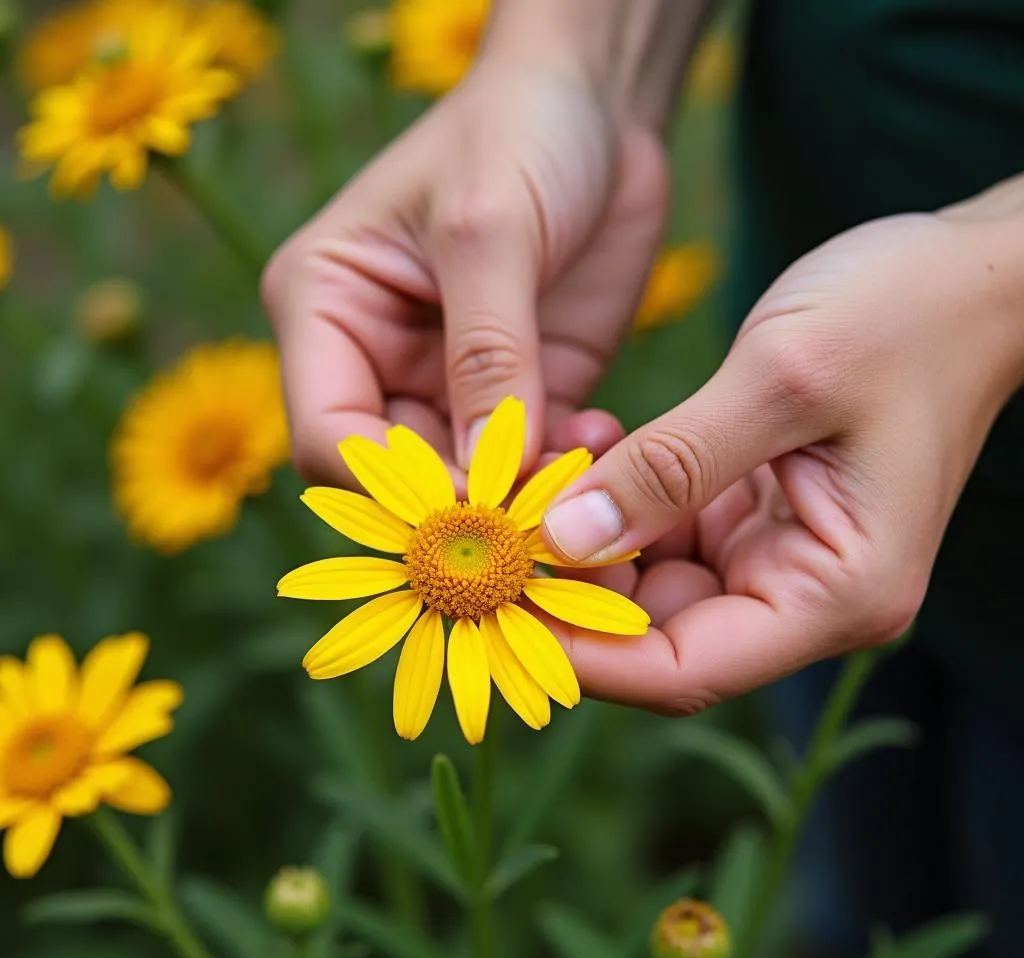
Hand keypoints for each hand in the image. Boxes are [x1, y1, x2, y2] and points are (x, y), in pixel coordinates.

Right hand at [261, 60, 668, 482]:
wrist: (596, 103)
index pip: (327, 437)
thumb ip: (486, 353)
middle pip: (396, 476)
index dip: (390, 488)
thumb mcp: (490, 229)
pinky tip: (601, 438)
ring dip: (521, 495)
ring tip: (582, 475)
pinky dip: (562, 470)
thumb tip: (492, 472)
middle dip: (463, 505)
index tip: (470, 508)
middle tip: (535, 517)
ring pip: (467, 482)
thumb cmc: (516, 130)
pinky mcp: (520, 391)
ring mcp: (450, 381)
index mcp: (325, 310)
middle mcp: (376, 358)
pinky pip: (530, 461)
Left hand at [541, 210, 1023, 712]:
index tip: (494, 610)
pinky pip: (663, 534)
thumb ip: (670, 468)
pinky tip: (576, 456)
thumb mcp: (781, 378)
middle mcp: (806, 593)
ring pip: (650, 586)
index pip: (684, 667)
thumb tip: (563, 543)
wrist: (975, 275)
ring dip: (583, 543)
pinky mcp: (755, 514)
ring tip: (523, 484)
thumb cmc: (906, 313)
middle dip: (568, 594)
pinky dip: (613, 504)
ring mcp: (779, 556)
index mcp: (835, 592)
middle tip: (485, 540)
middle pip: (657, 635)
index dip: (582, 654)